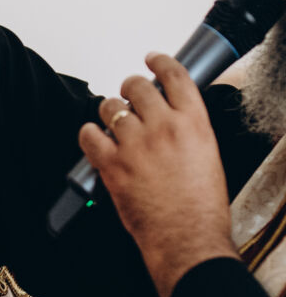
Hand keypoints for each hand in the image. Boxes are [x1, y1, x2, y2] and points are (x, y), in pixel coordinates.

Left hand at [77, 54, 239, 296]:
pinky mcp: (112, 164)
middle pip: (136, 86)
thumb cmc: (200, 205)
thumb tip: (170, 116)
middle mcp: (163, 127)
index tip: (151, 60)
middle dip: (129, 89)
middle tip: (128, 98)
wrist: (187, 237)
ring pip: (110, 107)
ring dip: (109, 112)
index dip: (159, 61)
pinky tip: (95, 140)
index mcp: (193, 122)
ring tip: (114, 124)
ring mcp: (135, 144)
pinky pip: (88, 135)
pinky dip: (89, 135)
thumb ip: (188, 129)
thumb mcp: (208, 154)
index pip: (174, 75)